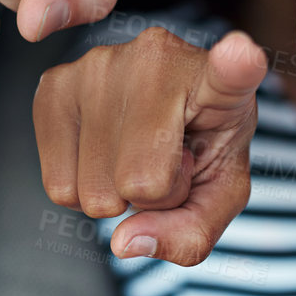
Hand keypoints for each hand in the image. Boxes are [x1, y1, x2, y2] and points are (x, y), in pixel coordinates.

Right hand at [34, 29, 265, 265]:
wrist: (162, 110)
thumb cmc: (201, 148)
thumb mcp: (219, 196)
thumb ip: (191, 233)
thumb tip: (123, 241)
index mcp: (220, 84)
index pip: (229, 73)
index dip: (234, 67)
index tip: (240, 54)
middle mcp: (157, 57)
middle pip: (140, 183)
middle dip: (152, 196)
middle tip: (165, 160)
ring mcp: (100, 64)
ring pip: (94, 192)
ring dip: (115, 191)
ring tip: (136, 151)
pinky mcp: (55, 83)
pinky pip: (58, 187)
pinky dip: (80, 189)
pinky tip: (104, 149)